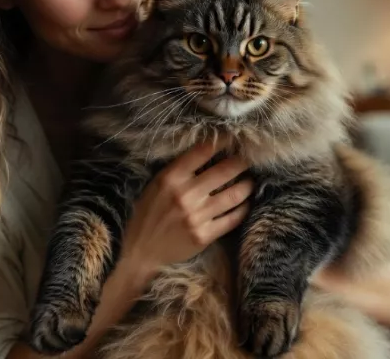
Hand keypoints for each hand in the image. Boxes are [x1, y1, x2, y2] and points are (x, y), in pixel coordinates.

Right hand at [121, 143, 252, 277]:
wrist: (140, 252)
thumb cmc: (147, 214)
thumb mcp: (155, 185)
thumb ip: (178, 170)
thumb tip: (208, 154)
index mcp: (170, 178)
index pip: (203, 151)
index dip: (222, 141)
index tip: (233, 138)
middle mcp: (185, 194)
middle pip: (225, 170)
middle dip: (242, 162)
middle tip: (249, 159)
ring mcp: (196, 216)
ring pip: (235, 194)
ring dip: (247, 185)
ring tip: (249, 181)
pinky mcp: (204, 236)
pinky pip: (233, 218)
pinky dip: (243, 208)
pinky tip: (244, 203)